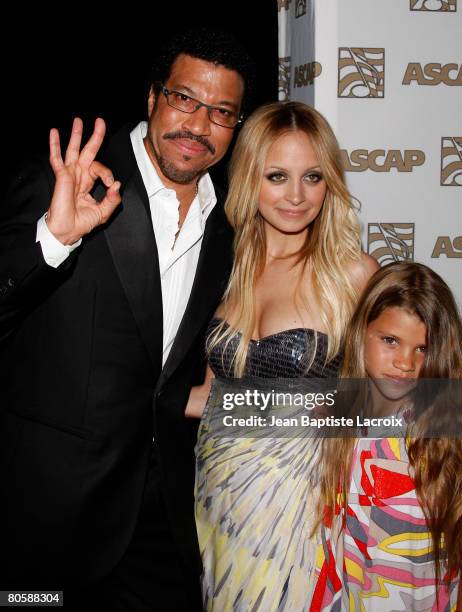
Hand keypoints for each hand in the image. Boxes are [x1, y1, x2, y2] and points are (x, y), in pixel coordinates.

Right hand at [46, 117, 121, 244]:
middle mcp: (79, 176)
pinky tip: (54, 132)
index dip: (108, 173)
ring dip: (76, 134)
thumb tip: (118, 185)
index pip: (100, 168)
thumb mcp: (103, 212)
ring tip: (78, 120)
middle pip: (88, 151)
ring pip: (73, 150)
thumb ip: (113, 199)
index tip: (111, 185)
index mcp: (88, 183)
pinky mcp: (61, 176)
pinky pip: (57, 158)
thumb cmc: (82, 223)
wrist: (68, 231)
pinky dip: (55, 145)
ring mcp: (69, 174)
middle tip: (100, 121)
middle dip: (94, 136)